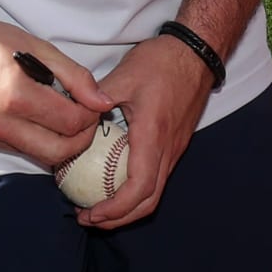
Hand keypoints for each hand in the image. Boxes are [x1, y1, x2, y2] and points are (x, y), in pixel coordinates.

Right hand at [0, 18, 111, 169]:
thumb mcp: (41, 49)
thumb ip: (76, 77)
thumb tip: (103, 102)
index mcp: (17, 95)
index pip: (71, 123)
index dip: (91, 116)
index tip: (93, 106)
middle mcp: (0, 122)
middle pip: (58, 151)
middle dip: (81, 139)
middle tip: (85, 119)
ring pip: (40, 157)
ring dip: (61, 144)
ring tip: (65, 120)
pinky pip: (20, 151)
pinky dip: (39, 142)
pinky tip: (42, 122)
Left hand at [75, 31, 216, 229]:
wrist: (198, 53)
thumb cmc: (163, 62)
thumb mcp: (125, 75)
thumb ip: (98, 96)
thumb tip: (73, 114)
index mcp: (154, 137)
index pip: (139, 188)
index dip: (115, 209)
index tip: (90, 213)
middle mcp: (168, 150)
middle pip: (149, 201)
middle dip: (119, 218)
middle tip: (88, 217)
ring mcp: (174, 148)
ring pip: (155, 192)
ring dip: (128, 207)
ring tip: (99, 205)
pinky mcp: (175, 143)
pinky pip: (157, 177)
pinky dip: (135, 191)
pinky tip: (114, 180)